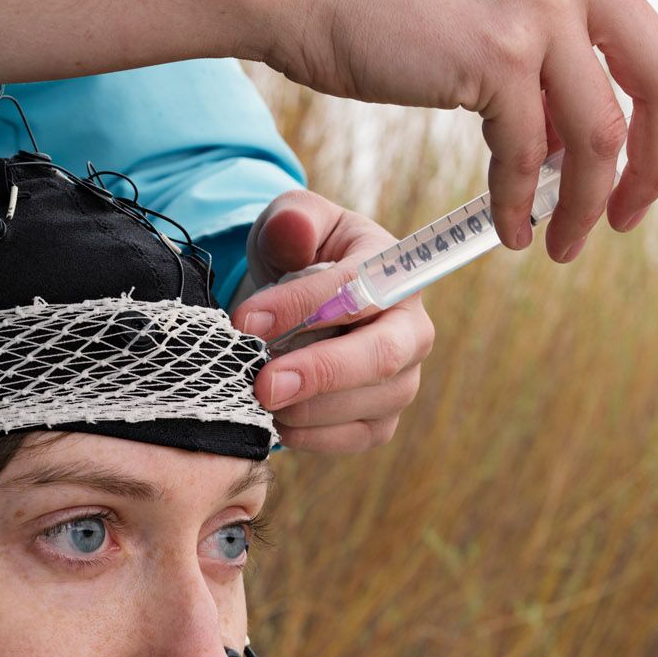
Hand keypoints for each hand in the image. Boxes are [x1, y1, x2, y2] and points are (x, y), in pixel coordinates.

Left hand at [231, 190, 434, 453]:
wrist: (300, 303)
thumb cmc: (299, 255)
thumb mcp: (290, 222)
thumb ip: (291, 220)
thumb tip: (293, 229)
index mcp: (394, 272)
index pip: (359, 290)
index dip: (302, 307)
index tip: (246, 322)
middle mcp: (411, 327)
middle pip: (382, 356)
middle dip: (320, 373)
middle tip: (264, 385)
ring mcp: (403, 378)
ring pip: (368, 403)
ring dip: (307, 407)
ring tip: (256, 395)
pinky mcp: (382, 419)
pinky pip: (356, 437)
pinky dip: (311, 436)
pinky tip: (274, 420)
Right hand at [263, 0, 657, 261]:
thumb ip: (554, 25)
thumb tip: (590, 124)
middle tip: (629, 216)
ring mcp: (538, 2)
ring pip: (604, 133)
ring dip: (587, 204)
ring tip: (562, 243)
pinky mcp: (494, 54)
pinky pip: (532, 156)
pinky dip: (526, 205)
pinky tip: (510, 227)